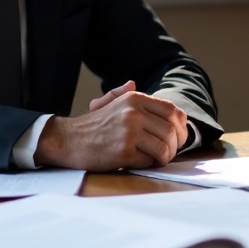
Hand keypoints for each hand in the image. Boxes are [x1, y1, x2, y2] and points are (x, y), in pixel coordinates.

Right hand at [35, 81, 189, 170]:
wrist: (67, 140)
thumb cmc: (91, 125)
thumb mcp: (107, 102)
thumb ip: (122, 93)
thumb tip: (133, 83)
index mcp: (134, 98)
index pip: (172, 110)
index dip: (181, 125)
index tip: (179, 136)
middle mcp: (134, 112)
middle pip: (171, 131)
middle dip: (175, 146)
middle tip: (168, 152)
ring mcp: (129, 132)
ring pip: (164, 147)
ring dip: (164, 157)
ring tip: (157, 159)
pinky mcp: (123, 152)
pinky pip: (148, 161)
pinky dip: (147, 164)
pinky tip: (139, 162)